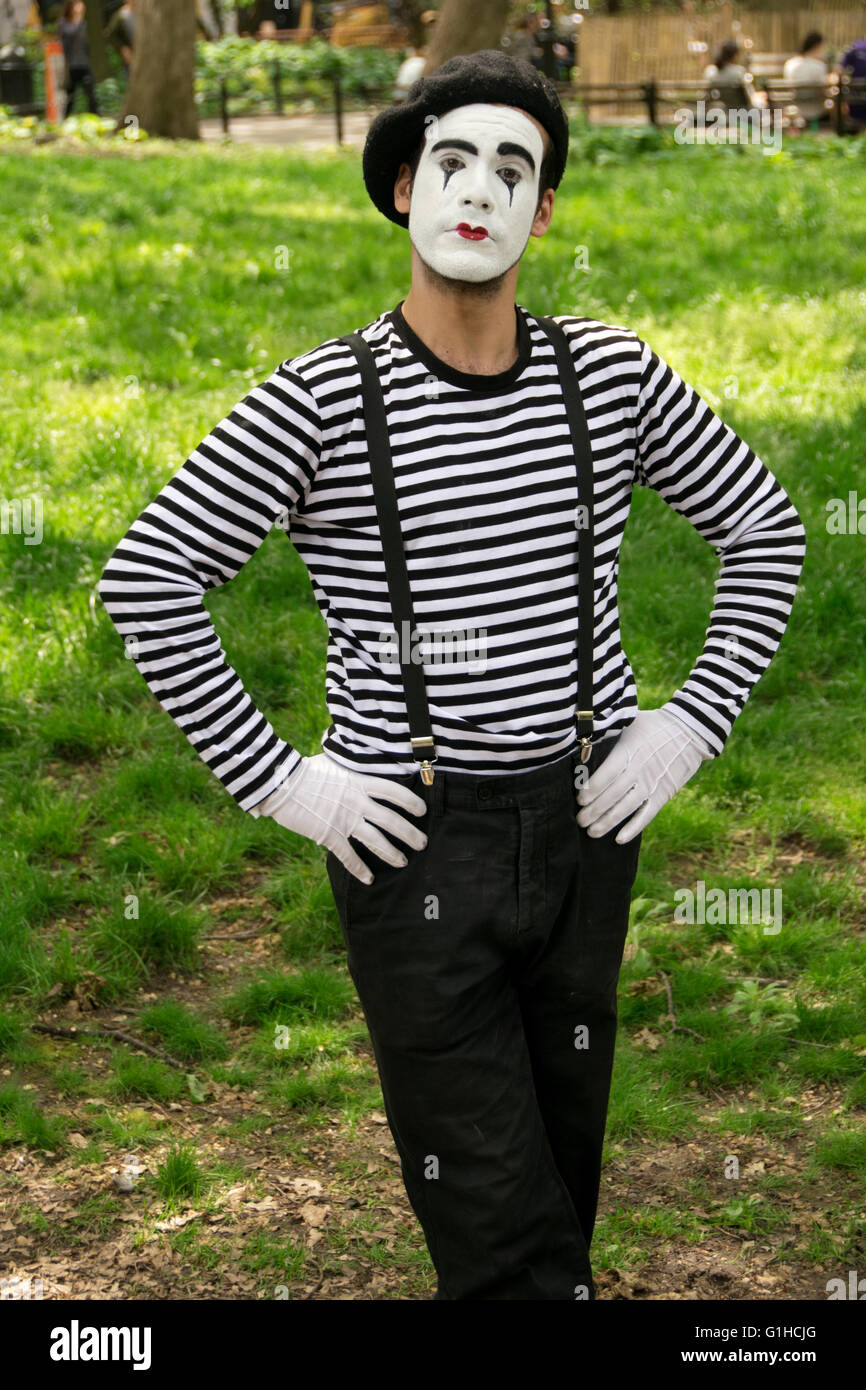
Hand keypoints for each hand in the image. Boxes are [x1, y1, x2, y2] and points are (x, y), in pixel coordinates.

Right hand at [251, 753, 427, 883]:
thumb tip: (356, 763)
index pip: (392, 792)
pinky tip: (369, 878)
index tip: (422, 811)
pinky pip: (348, 856)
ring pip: (376, 840)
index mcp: (359, 782)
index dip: (410, 802)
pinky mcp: (328, 834)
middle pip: (391, 820)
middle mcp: (356, 802)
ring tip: (403, 861)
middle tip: (422, 843)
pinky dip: (360, 869)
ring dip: (392, 853)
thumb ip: (348, 770)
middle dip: (409, 834)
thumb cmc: (303, 769)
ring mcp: (343, 820)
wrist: (280, 782)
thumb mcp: (332, 762)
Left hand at [576, 708, 712, 843]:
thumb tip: (584, 737)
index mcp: (629, 752)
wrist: (689, 731)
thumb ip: (609, 732)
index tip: (579, 799)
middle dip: (594, 810)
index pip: (608, 774)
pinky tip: (619, 839)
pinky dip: (634, 828)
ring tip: (592, 832)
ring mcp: (652, 784)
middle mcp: (640, 770)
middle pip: (613, 794)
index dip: (593, 789)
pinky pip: (647, 814)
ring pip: (627, 807)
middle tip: (580, 820)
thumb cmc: (653, 725)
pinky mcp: (663, 794)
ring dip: (608, 822)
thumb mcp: (630, 722)